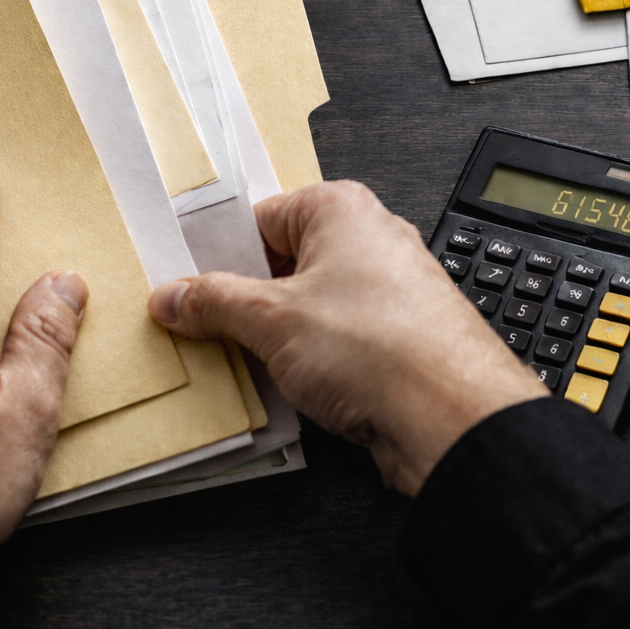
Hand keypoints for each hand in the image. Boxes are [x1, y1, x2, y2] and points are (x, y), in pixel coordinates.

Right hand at [149, 181, 545, 494]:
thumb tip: (178, 295)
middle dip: (242, 301)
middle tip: (199, 327)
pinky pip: (332, 345)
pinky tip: (281, 390)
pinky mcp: (393, 342)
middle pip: (282, 266)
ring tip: (238, 363)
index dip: (218, 254)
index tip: (184, 284)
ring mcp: (385, 295)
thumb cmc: (384, 348)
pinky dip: (304, 364)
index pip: (259, 218)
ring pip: (306, 310)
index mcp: (340, 210)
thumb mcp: (272, 320)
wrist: (451, 417)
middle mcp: (369, 243)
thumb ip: (216, 303)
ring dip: (271, 340)